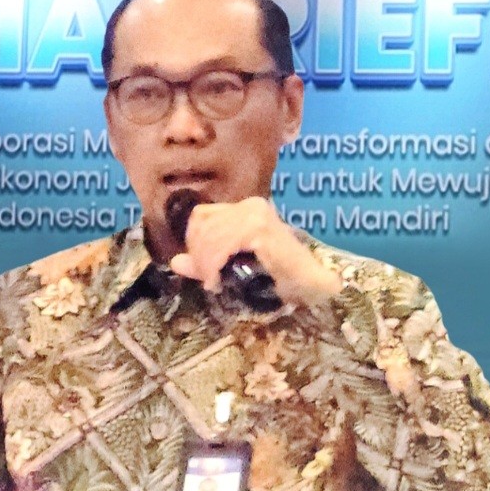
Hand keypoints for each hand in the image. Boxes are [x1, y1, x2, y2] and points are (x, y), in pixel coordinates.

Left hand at [167, 197, 341, 305]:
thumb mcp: (235, 267)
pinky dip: (214, 264)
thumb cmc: (281, 277)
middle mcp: (250, 206)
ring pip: (209, 235)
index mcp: (244, 209)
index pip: (201, 216)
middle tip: (208, 280)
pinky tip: (219, 281)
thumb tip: (175, 262)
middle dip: (198, 255)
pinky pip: (221, 245)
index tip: (202, 270)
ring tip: (215, 283)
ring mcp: (256, 214)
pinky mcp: (260, 228)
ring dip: (205, 263)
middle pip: (202, 224)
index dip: (194, 242)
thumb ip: (206, 262)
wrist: (314, 285)